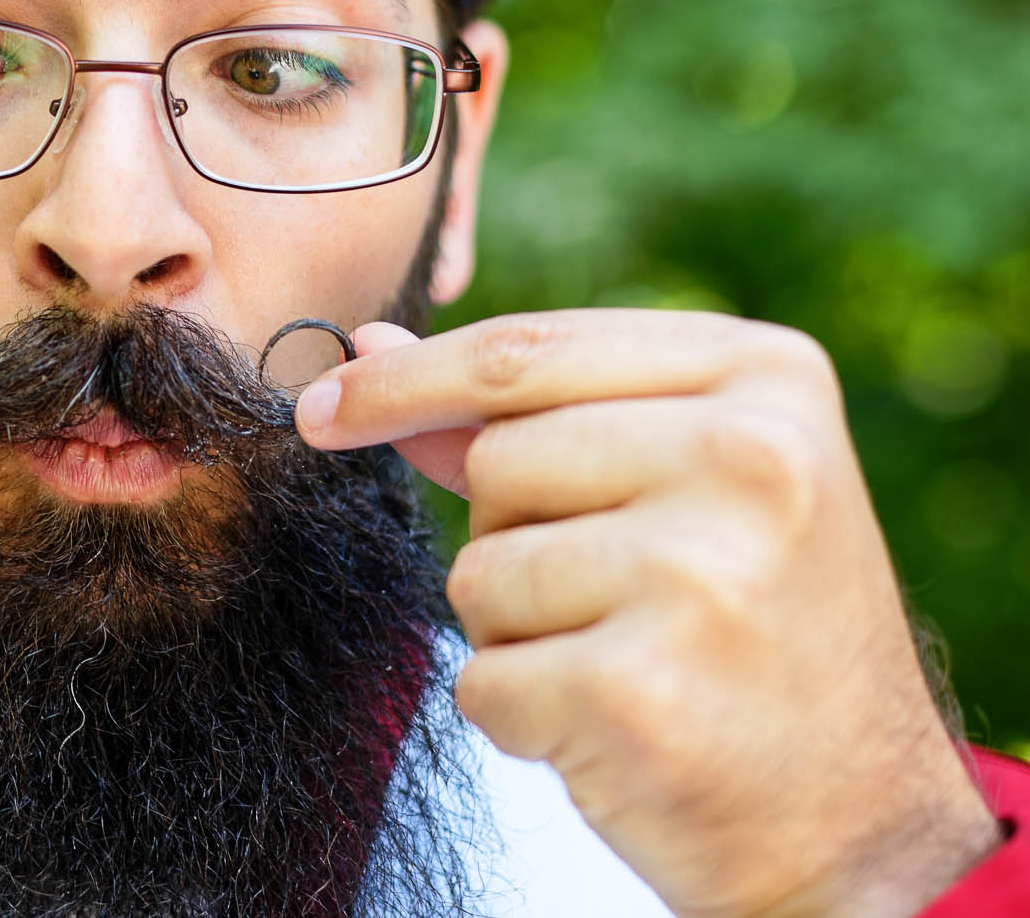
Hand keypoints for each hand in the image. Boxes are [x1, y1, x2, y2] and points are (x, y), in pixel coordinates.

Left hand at [295, 309, 1000, 917]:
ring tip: (636, 659)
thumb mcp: (682, 485)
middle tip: (627, 596)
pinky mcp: (637, 690)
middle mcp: (749, 459)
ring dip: (520, 630)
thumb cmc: (750, 636)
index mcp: (768, 378)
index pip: (526, 351)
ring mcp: (698, 575)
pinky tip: (620, 728)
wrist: (860, 832)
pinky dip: (524, 713)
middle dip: (514, 533)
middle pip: (496, 459)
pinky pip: (483, 678)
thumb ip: (523, 415)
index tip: (322, 409)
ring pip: (478, 569)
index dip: (407, 380)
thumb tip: (362, 350)